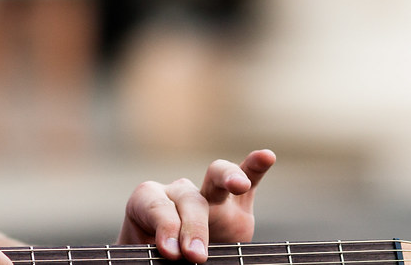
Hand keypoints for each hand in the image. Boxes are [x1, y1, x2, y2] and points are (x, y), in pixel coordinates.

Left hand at [117, 149, 275, 262]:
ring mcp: (209, 196)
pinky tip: (266, 156)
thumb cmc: (148, 260)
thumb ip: (152, 259)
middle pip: (187, 197)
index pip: (155, 205)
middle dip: (193, 225)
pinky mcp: (237, 206)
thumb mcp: (143, 260)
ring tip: (238, 184)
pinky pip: (248, 180)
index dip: (164, 226)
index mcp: (147, 203)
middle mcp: (177, 193)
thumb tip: (169, 259)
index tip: (171, 253)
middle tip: (195, 255)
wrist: (167, 262)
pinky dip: (256, 167)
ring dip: (228, 177)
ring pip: (216, 177)